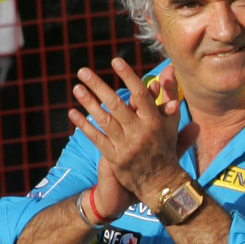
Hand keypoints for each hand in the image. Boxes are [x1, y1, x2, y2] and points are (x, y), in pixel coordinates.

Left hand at [67, 59, 194, 203]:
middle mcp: (140, 132)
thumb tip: (169, 70)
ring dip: (89, 102)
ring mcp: (126, 145)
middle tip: (83, 71)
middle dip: (98, 86)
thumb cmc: (166, 147)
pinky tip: (73, 113)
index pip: (141, 94)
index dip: (128, 76)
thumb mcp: (171, 121)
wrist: (161, 182)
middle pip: (117, 104)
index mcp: (155, 121)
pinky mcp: (114, 158)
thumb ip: (169, 95)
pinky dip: (84, 125)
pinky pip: (97, 138)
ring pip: (104, 119)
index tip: (116, 61)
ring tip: (77, 87)